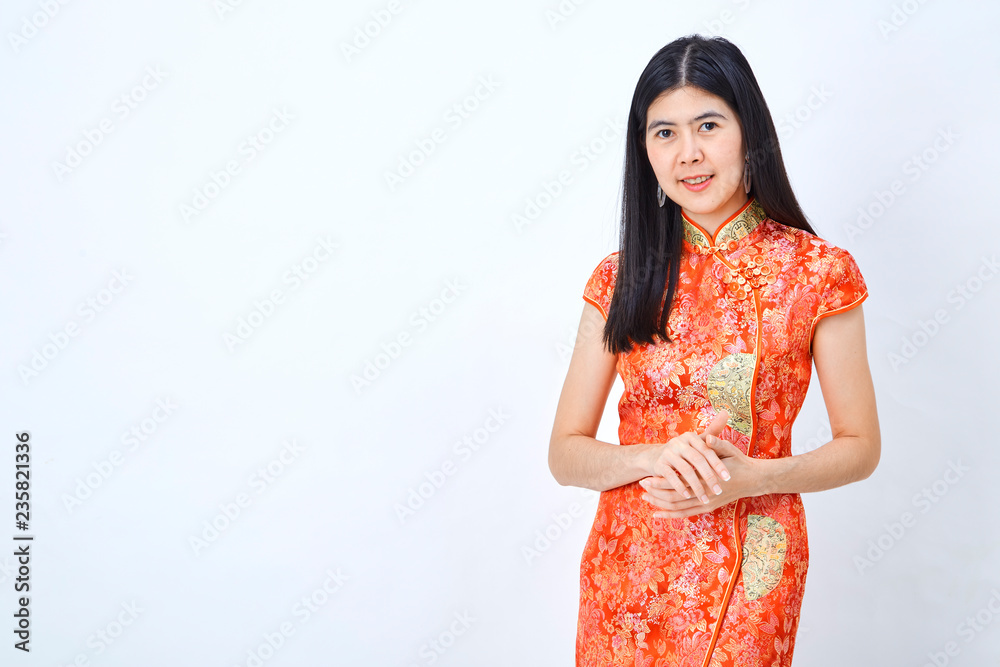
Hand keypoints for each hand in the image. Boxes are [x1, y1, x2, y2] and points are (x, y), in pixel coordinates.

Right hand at [640, 410, 731, 506]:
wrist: (655, 457)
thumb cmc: (683, 451)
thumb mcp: (697, 441)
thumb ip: (713, 430)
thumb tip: (726, 412)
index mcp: (691, 437)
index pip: (707, 450)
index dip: (718, 464)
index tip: (728, 478)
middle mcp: (679, 442)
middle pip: (697, 460)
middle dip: (709, 477)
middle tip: (718, 491)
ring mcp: (668, 453)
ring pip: (685, 470)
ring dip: (696, 486)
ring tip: (705, 499)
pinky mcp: (659, 464)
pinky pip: (671, 476)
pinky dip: (680, 486)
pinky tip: (688, 496)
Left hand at [640, 420, 761, 518]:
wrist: (754, 480)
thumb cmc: (740, 463)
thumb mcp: (730, 450)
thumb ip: (717, 444)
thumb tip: (706, 439)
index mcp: (707, 481)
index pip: (678, 484)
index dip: (660, 482)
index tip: (646, 478)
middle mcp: (705, 496)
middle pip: (673, 499)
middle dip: (655, 493)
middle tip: (640, 486)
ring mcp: (706, 504)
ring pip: (677, 508)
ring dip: (660, 504)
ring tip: (645, 498)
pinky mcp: (707, 507)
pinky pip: (685, 514)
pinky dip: (670, 514)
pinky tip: (658, 513)